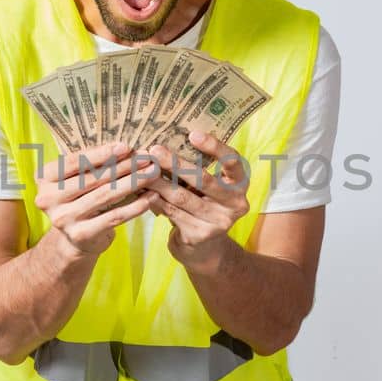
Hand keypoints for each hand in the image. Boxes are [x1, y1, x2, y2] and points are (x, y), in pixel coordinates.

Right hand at [33, 141, 158, 256]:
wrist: (75, 238)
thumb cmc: (80, 198)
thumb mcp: (77, 178)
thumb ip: (91, 163)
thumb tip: (124, 148)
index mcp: (44, 178)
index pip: (75, 162)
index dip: (101, 154)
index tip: (126, 147)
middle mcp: (48, 199)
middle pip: (92, 178)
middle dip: (123, 166)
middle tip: (146, 158)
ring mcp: (63, 219)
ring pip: (105, 196)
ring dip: (133, 182)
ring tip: (152, 173)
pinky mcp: (80, 235)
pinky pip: (114, 217)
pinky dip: (135, 206)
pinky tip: (150, 197)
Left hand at [144, 131, 250, 271]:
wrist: (203, 247)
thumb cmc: (203, 205)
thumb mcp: (208, 187)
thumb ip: (199, 168)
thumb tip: (168, 138)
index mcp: (240, 185)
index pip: (233, 161)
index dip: (215, 147)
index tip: (192, 134)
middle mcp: (235, 204)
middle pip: (203, 180)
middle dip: (175, 163)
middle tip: (154, 150)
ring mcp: (219, 222)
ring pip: (183, 197)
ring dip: (159, 182)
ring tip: (141, 170)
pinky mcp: (200, 235)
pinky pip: (173, 212)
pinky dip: (156, 200)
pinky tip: (143, 190)